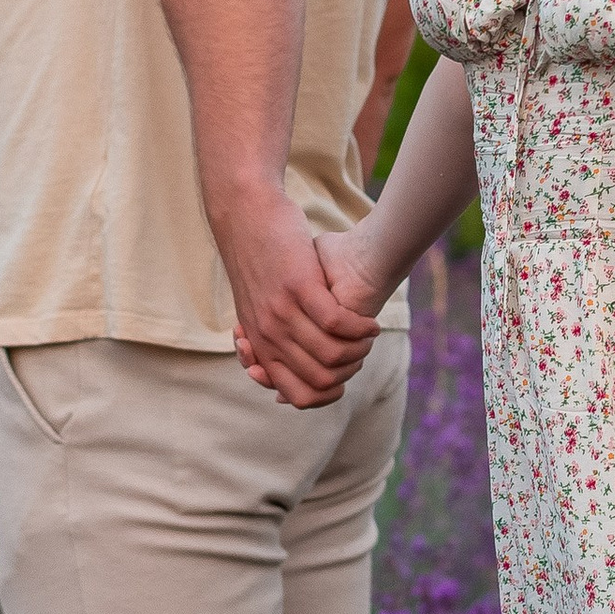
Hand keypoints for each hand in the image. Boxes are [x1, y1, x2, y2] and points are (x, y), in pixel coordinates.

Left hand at [213, 184, 379, 409]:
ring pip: (333, 354)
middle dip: (351, 371)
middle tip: (361, 350)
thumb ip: (268, 340)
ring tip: (368, 335)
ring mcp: (284, 313)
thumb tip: (277, 372)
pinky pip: (337, 322)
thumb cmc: (257, 261)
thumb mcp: (254, 308)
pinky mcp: (299, 287)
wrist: (245, 217)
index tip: (343, 375)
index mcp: (262, 345)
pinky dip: (360, 327)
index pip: (299, 396)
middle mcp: (271, 335)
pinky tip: (368, 321)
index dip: (330, 395)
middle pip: (322, 379)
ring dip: (360, 349)